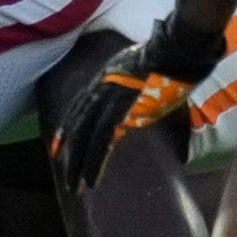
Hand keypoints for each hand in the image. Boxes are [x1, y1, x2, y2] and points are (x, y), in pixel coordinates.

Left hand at [51, 19, 226, 193]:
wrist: (175, 49)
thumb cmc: (170, 57)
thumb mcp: (144, 67)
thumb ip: (140, 85)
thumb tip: (150, 101)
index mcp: (105, 76)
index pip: (79, 105)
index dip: (69, 126)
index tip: (60, 142)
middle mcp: (100, 88)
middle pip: (76, 123)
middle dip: (68, 148)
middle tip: (62, 168)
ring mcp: (108, 100)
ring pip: (84, 136)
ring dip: (78, 163)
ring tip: (76, 186)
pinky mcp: (121, 112)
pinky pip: (101, 142)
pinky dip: (95, 162)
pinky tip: (91, 180)